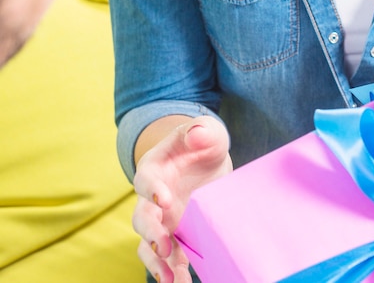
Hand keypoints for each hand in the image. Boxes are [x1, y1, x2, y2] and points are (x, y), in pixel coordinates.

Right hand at [132, 116, 231, 282]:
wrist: (206, 160)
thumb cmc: (203, 141)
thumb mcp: (207, 131)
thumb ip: (202, 130)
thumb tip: (197, 133)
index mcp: (154, 168)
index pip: (145, 180)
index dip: (152, 190)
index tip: (164, 200)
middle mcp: (152, 198)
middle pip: (141, 218)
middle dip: (151, 233)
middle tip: (166, 247)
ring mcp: (161, 219)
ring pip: (148, 243)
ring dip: (156, 261)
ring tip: (170, 278)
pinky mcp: (175, 235)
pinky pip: (168, 257)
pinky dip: (172, 272)